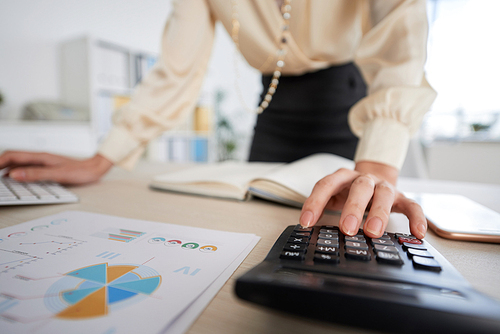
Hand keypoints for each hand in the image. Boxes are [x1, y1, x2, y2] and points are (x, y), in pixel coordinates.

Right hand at [0, 151, 112, 184]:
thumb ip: (36, 174)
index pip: (12, 155)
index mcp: (40, 156)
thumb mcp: (58, 174)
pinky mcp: (46, 167)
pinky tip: (14, 179)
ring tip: (0, 178)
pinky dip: (16, 172)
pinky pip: (26, 167)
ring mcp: (42, 162)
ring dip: (6, 168)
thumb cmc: (80, 171)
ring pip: (18, 162)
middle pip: (12, 158)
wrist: (94, 169)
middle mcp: (39, 157)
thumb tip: (15, 174)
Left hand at [299, 161, 426, 238]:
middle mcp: (364, 179)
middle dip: (352, 207)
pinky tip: (417, 233)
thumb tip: (307, 229)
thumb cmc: (350, 193)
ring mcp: (384, 187)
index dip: (315, 202)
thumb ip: (324, 208)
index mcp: (343, 177)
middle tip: (347, 229)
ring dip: (379, 213)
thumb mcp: (335, 197)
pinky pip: (412, 206)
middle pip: (359, 187)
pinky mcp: (402, 197)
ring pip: (384, 195)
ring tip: (373, 232)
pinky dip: (416, 218)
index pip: (326, 185)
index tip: (306, 222)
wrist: (376, 179)